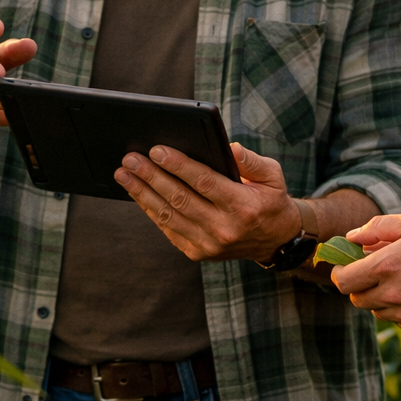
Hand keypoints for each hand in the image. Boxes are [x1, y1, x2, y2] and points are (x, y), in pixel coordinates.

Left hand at [115, 141, 302, 261]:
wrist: (276, 241)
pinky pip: (168, 229)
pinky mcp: (198, 253)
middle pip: (180, 199)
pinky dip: (151, 210)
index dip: (178, 165)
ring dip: (143, 193)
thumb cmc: (271, 201)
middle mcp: (224, 228)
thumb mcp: (273, 176)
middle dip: (151, 177)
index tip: (156, 150)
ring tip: (124, 175)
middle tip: (130, 160)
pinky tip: (138, 193)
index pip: (204, 182)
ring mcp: (209, 244)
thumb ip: (251, 161)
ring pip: (168, 216)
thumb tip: (228, 147)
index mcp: (243, 206)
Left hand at [328, 213, 400, 334]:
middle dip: (360, 285)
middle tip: (373, 273)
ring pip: (377, 311)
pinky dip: (399, 309)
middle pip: (357, 299)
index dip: (340, 274)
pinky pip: (397, 320)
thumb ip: (377, 228)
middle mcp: (394, 294)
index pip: (343, 281)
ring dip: (380, 298)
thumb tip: (351, 237)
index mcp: (387, 266)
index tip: (344, 268)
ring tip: (400, 280)